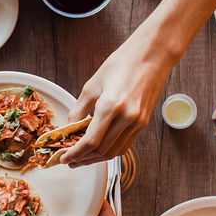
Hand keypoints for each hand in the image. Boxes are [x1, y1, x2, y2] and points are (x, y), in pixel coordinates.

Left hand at [60, 43, 172, 167]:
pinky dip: (110, 150)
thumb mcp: (93, 84)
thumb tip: (70, 127)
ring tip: (82, 158)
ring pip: (114, 152)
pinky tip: (99, 149)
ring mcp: (137, 122)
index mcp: (111, 106)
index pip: (91, 141)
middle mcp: (127, 117)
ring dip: (96, 158)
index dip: (75, 153)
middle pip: (102, 151)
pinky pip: (125, 145)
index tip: (64, 158)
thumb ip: (80, 109)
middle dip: (83, 159)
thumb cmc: (122, 64)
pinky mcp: (143, 122)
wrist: (151, 55)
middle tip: (70, 160)